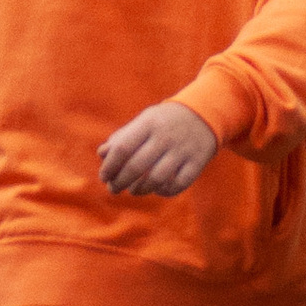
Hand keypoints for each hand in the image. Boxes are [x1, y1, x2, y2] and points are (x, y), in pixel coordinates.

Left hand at [98, 101, 219, 196]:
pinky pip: (179, 184)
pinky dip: (165, 192)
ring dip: (141, 189)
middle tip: (113, 189)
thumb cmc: (164, 121)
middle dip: (121, 182)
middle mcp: (165, 137)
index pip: (123, 147)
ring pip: (157, 178)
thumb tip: (101, 154)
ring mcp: (182, 150)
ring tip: (133, 190)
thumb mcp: (144, 120)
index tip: (104, 177)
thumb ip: (122, 136)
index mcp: (148, 124)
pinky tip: (157, 190)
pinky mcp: (197, 163)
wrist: (203, 114)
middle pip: (137, 165)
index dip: (110, 165)